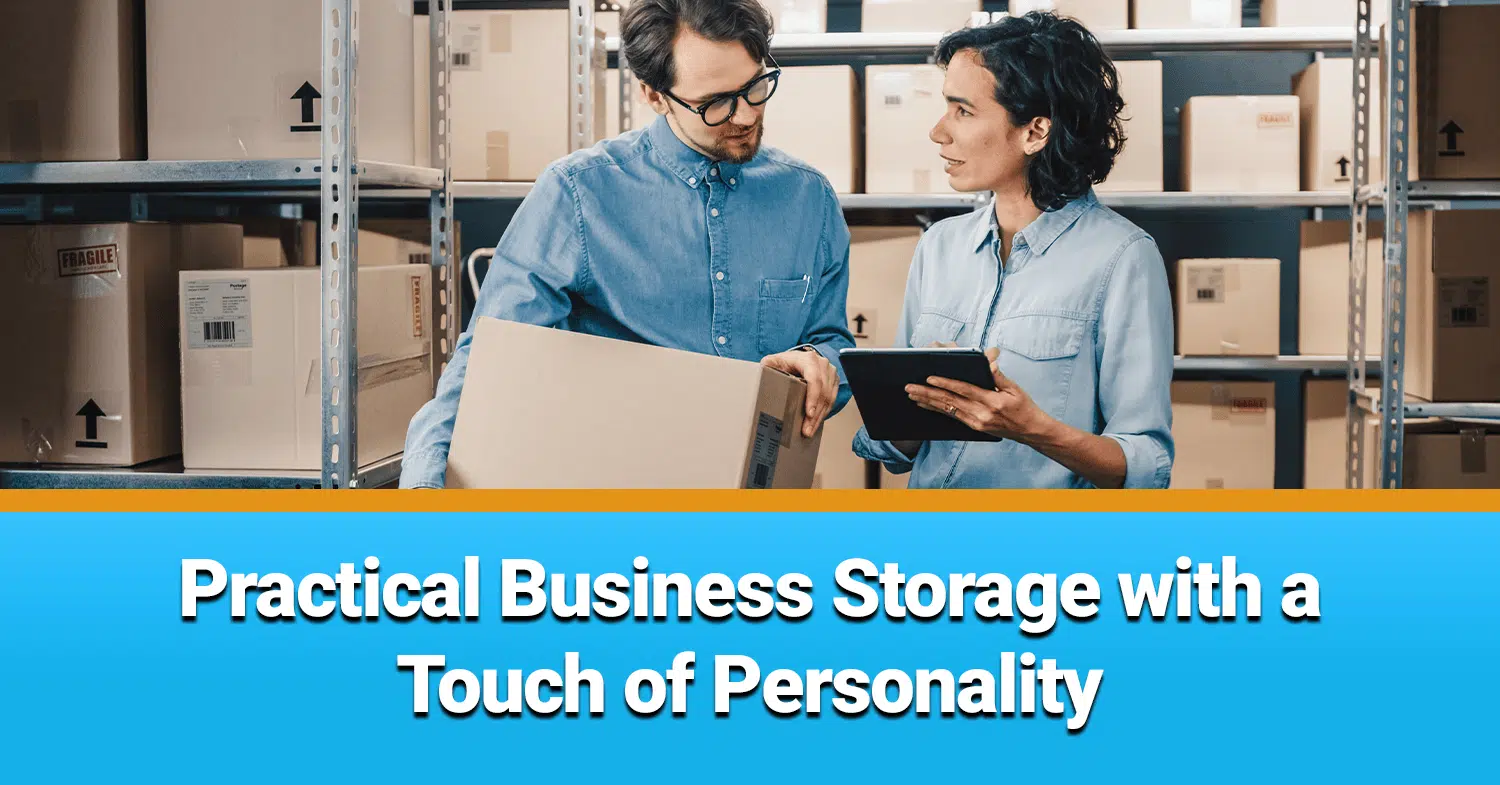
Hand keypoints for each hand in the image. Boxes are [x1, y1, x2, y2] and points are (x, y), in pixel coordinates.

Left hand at [762, 347, 837, 437]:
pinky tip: (815, 423)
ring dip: (819, 417)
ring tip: (809, 430)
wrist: (799, 359)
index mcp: (808, 359)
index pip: (814, 379)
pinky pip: (832, 400)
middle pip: (822, 393)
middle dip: (814, 415)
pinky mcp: (834, 382)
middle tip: (806, 429)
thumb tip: (761, 374)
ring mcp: (830, 373)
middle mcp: (822, 364)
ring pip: (829, 399)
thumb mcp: (774, 361)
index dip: (812, 397)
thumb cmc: (786, 362)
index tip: (809, 413)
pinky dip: (823, 413)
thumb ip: (767, 366)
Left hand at [905, 348, 1045, 440]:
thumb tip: (989, 362)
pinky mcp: (974, 427)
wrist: (1030, 431)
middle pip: (950, 401)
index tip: (930, 377)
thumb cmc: (1023, 406)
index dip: (945, 383)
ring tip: (912, 394)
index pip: (964, 390)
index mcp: (992, 401)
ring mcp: (976, 422)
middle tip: (910, 387)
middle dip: (928, 393)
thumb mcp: (1015, 388)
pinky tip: (925, 405)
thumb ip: (999, 376)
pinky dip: (937, 410)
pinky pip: (952, 416)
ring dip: (927, 402)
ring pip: (947, 409)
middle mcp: (981, 414)